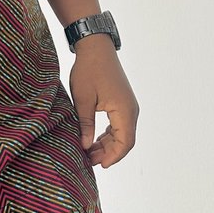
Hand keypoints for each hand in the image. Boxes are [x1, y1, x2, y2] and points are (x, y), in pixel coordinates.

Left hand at [68, 36, 138, 167]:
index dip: (113, 157)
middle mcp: (130, 109)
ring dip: (108, 144)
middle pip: (125, 140)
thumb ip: (86, 124)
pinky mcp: (122, 101)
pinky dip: (108, 134)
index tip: (99, 165)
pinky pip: (119, 124)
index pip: (125, 143)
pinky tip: (95, 139)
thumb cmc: (89, 70)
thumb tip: (85, 146)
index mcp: (124, 110)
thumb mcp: (83, 99)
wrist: (95, 47)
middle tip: (89, 160)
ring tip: (89, 152)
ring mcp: (127, 105)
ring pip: (122, 133)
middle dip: (108, 152)